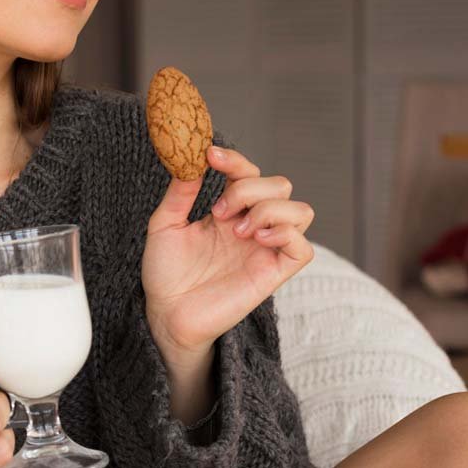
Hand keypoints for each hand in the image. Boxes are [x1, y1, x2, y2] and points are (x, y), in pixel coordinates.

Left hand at [142, 145, 314, 368]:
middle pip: (280, 185)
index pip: (248, 172)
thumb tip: (190, 158)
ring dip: (270, 209)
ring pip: (301, 210)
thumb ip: (180, 192)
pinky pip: (303, 248)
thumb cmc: (165, 271)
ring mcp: (265, 248)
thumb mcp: (164, 224)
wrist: (165, 312)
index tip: (209, 155)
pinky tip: (256, 238)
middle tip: (218, 211)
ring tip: (237, 229)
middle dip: (249, 188)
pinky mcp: (273, 273)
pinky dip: (286, 234)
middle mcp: (251, 225)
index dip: (235, 159)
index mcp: (228, 209)